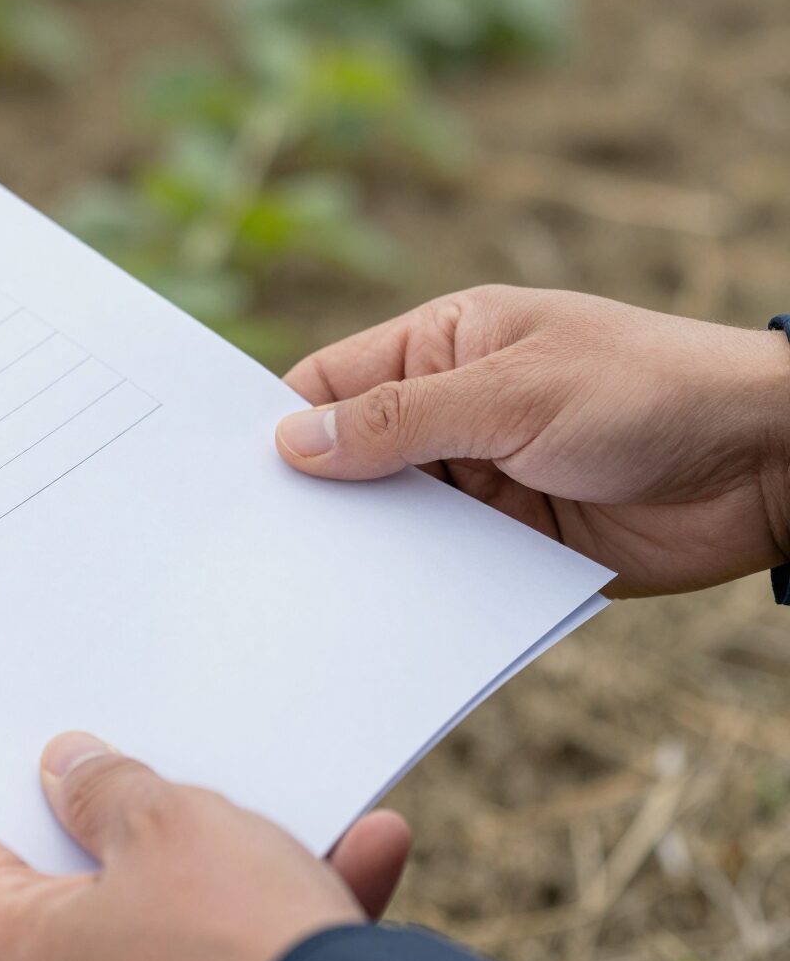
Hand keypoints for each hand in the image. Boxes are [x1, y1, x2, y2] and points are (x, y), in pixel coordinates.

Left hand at [0, 733, 410, 960]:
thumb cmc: (233, 940)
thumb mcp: (164, 823)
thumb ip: (102, 785)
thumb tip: (65, 769)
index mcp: (6, 960)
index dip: (6, 777)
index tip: (45, 733)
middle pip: (71, 878)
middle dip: (133, 811)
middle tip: (159, 750)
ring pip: (163, 915)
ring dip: (234, 854)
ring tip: (292, 799)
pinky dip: (275, 909)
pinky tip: (362, 851)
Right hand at [277, 286, 789, 597]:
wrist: (772, 465)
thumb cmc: (648, 390)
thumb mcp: (514, 393)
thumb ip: (402, 420)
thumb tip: (293, 442)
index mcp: (442, 347)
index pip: (332, 383)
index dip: (278, 423)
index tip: (225, 477)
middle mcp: (450, 413)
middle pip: (351, 457)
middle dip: (311, 494)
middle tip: (248, 546)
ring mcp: (478, 481)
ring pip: (389, 519)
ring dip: (360, 547)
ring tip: (297, 588)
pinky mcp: (507, 544)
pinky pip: (440, 567)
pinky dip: (410, 588)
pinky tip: (371, 614)